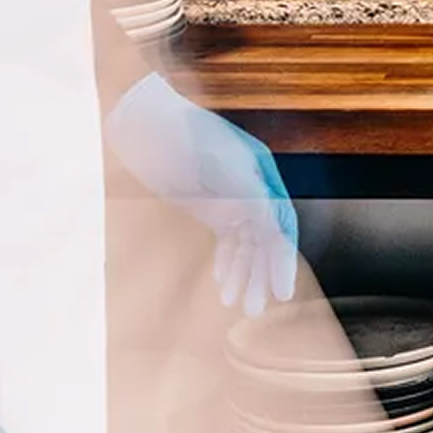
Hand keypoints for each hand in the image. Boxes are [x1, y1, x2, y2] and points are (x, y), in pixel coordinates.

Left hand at [106, 73, 300, 312]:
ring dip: (244, 275)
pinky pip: (228, 242)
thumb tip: (277, 229)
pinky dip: (227, 264)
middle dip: (262, 275)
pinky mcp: (212, 208)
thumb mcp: (221, 168)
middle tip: (255, 309)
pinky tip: (222, 284)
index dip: (283, 261)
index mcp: (263, 176)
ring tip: (235, 306)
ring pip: (246, 246)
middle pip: (266, 241)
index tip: (282, 292)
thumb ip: (251, 197)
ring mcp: (232, 200)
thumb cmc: (185, 137)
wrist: (149, 123)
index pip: (282, 227)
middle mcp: (253, 190)